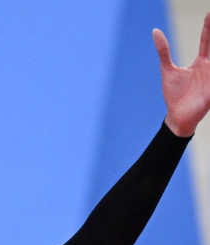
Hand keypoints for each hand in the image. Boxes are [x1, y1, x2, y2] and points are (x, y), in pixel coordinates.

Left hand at [154, 13, 209, 136]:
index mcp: (201, 63)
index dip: (208, 27)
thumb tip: (155, 31)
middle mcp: (209, 69)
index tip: (208, 13)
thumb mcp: (167, 70)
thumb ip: (164, 51)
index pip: (206, 41)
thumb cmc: (174, 94)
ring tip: (208, 62)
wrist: (176, 117)